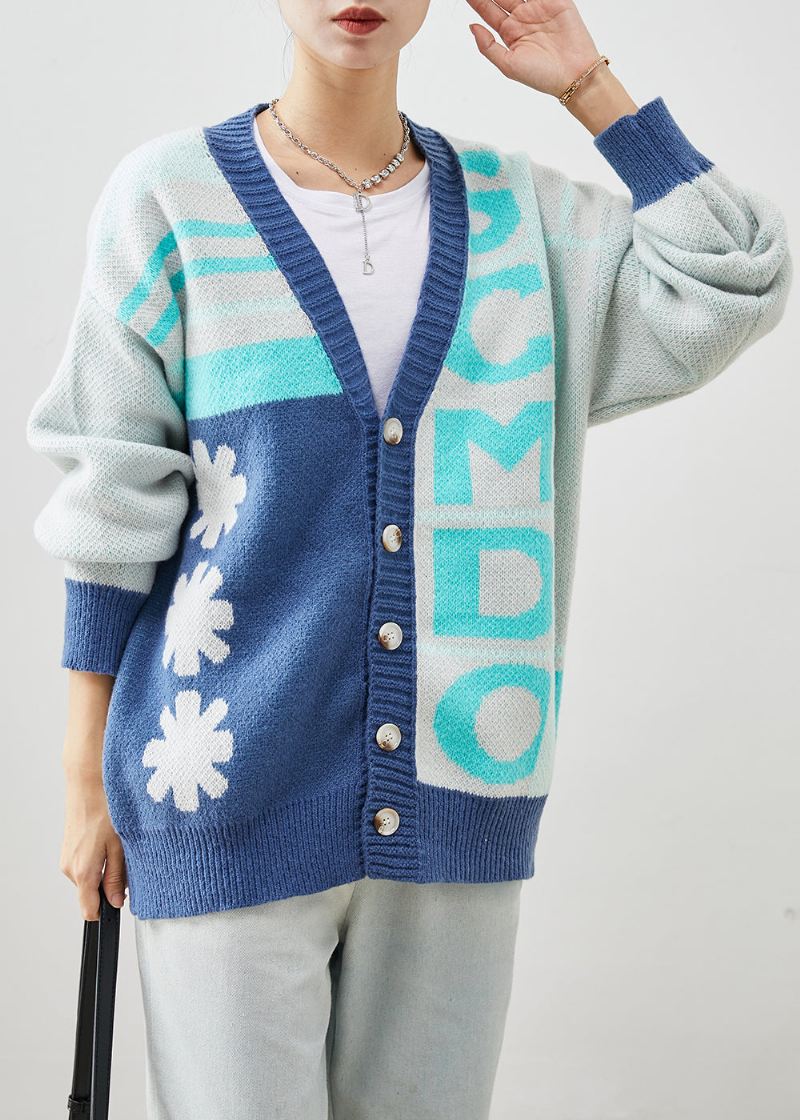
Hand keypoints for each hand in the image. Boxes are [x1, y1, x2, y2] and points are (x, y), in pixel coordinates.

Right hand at [60, 771, 127, 921]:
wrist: (88, 783)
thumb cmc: (105, 809)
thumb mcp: (119, 846)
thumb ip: (117, 877)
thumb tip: (117, 901)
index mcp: (82, 872)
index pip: (89, 911)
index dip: (106, 910)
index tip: (121, 900)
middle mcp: (69, 868)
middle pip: (91, 894)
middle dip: (109, 885)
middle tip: (125, 861)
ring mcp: (67, 858)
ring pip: (89, 878)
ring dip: (104, 869)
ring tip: (116, 845)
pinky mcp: (68, 849)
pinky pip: (84, 864)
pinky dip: (97, 858)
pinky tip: (106, 839)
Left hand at [465, 0, 603, 98]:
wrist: (573, 75)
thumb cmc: (542, 76)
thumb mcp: (507, 65)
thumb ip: (487, 47)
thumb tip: (471, 27)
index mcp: (509, 32)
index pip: (488, 9)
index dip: (476, 0)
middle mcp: (522, 17)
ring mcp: (538, 7)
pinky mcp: (556, 1)